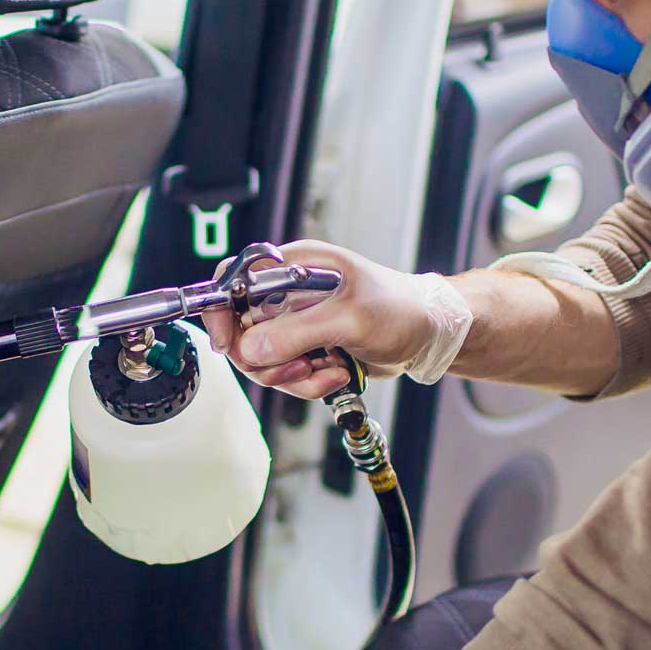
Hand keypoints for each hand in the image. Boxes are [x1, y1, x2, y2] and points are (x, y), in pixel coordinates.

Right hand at [201, 240, 462, 398]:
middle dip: (268, 360)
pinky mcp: (304, 347)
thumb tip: (249, 349)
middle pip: (242, 330)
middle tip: (300, 367)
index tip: (226, 343)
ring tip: (329, 371)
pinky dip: (308, 383)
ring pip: (262, 360)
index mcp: (294, 266)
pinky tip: (337, 373)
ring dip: (293, 376)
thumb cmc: (401, 309)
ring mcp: (294, 322)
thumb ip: (297, 332)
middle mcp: (287, 292)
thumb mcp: (350, 318)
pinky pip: (285, 373)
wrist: (428, 334)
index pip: (234, 279)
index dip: (221, 310)